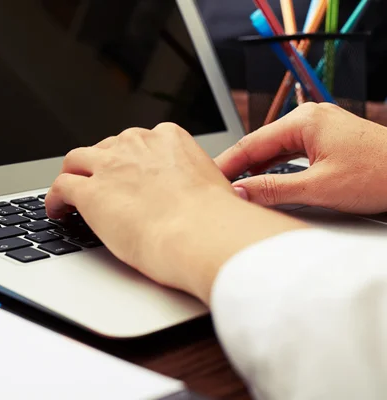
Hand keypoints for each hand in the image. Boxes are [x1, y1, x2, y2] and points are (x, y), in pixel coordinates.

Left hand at [45, 123, 305, 303]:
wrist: (202, 233)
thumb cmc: (215, 219)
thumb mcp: (212, 185)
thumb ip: (195, 182)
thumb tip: (198, 197)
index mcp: (168, 139)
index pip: (137, 141)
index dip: (126, 158)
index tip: (125, 171)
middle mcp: (136, 145)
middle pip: (106, 148)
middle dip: (99, 164)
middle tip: (97, 183)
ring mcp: (109, 167)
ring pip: (76, 160)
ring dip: (71, 175)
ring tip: (67, 193)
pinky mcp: (90, 193)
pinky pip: (61, 187)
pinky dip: (54, 198)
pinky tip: (56, 211)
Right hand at [216, 103, 386, 213]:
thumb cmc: (380, 175)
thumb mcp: (318, 187)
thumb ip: (272, 189)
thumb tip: (240, 192)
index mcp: (304, 121)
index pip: (251, 143)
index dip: (226, 163)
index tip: (208, 179)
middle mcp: (310, 118)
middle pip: (261, 144)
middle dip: (239, 166)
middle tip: (219, 187)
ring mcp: (321, 128)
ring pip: (276, 149)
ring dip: (257, 169)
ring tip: (237, 187)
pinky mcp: (329, 141)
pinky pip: (292, 152)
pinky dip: (276, 167)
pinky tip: (266, 181)